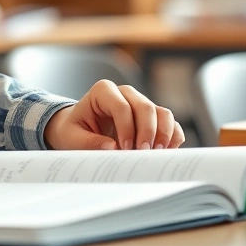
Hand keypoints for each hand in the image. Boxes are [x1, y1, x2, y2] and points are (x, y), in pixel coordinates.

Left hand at [43, 80, 184, 150]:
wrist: (80, 131)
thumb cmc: (74, 131)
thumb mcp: (72, 138)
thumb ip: (89, 142)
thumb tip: (113, 147)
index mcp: (103, 92)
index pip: (121, 106)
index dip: (126, 128)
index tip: (124, 148)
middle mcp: (125, 93)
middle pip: (145, 108)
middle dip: (147, 132)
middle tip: (143, 153)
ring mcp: (141, 104)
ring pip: (162, 113)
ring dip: (163, 134)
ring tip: (155, 154)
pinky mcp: (153, 118)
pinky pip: (171, 124)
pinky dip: (172, 138)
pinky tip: (165, 152)